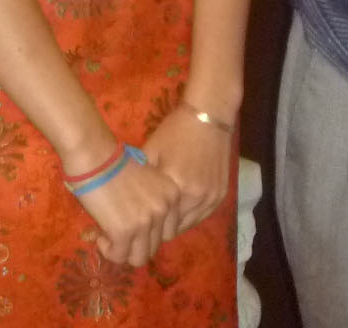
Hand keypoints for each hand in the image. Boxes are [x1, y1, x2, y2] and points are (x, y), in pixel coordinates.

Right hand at [75, 155, 180, 267]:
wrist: (95, 156)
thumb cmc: (114, 162)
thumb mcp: (146, 181)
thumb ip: (150, 202)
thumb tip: (141, 228)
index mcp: (172, 196)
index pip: (168, 232)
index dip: (148, 234)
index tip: (131, 226)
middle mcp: (163, 210)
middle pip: (154, 247)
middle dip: (134, 244)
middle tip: (116, 233)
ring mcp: (145, 222)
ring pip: (139, 258)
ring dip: (123, 252)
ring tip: (108, 238)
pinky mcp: (125, 231)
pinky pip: (119, 256)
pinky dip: (108, 251)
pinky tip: (100, 237)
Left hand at [141, 109, 232, 235]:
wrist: (208, 116)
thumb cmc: (175, 132)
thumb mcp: (151, 151)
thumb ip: (142, 180)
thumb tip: (127, 201)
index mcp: (174, 188)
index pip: (160, 227)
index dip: (149, 228)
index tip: (141, 224)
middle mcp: (195, 197)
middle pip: (174, 231)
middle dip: (161, 228)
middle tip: (151, 220)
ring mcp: (210, 197)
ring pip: (189, 225)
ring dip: (177, 223)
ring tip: (166, 214)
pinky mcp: (221, 194)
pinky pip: (203, 216)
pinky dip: (191, 215)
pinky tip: (182, 206)